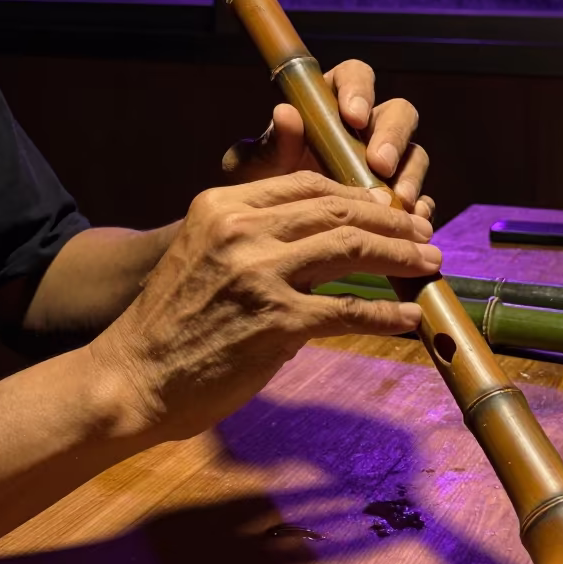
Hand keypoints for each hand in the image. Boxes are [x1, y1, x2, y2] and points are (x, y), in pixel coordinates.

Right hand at [90, 171, 439, 441]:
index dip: (358, 194)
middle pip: (337, 210)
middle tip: (423, 233)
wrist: (132, 379)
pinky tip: (410, 317)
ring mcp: (260, 274)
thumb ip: (254, 236)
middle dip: (390, 220)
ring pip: (350, 247)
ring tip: (429, 263)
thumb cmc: (170, 323)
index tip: (388, 209)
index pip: (308, 185)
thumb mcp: (204, 254)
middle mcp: (242, 229)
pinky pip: (349, 311)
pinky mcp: (276, 322)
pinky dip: (388, 314)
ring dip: (401, 255)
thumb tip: (324, 239)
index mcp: (223, 206)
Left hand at [222, 60, 433, 221]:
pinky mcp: (398, 195)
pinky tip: (410, 219)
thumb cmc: (263, 185)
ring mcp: (387, 161)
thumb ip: (269, 144)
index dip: (359, 90)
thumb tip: (286, 113)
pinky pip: (420, 195)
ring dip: (410, 175)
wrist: (272, 229)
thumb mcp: (257, 167)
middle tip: (379, 164)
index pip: (355, 76)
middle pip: (398, 113)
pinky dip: (420, 207)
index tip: (352, 117)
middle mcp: (366, 128)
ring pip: (414, 154)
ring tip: (398, 200)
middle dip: (393, 136)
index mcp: (331, 103)